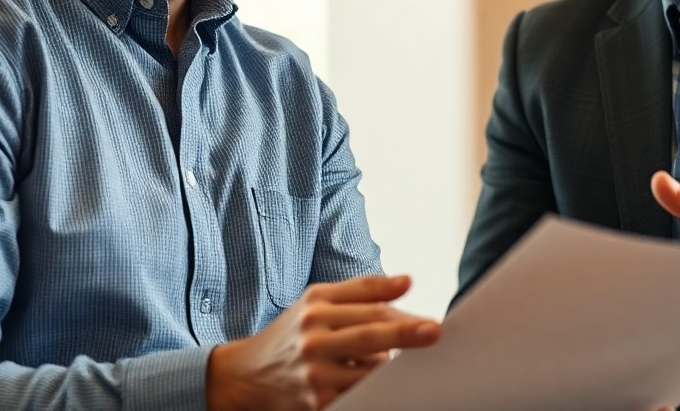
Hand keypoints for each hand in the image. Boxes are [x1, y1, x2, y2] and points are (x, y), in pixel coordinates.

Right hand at [206, 274, 441, 410]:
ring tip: (396, 366)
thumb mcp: (317, 301)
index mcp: (317, 307)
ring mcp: (313, 373)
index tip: (431, 319)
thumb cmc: (291, 333)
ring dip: (388, 367)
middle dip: (404, 333)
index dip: (401, 311)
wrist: (244, 377)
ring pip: (368, 370)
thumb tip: (407, 282)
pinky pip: (359, 396)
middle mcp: (312, 338)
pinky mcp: (316, 404)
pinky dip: (376, 390)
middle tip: (434, 332)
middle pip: (369, 334)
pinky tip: (385, 387)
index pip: (368, 306)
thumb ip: (362, 290)